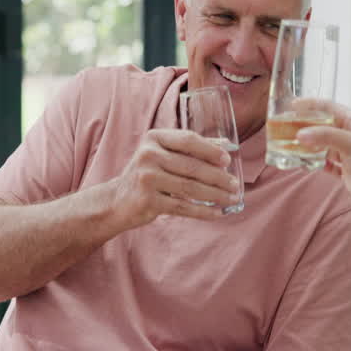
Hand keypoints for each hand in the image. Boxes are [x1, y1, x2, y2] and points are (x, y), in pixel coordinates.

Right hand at [105, 128, 239, 227]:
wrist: (115, 201)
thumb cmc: (146, 175)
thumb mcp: (162, 153)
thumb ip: (190, 147)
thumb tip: (226, 144)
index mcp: (154, 138)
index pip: (188, 140)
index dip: (211, 150)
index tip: (228, 160)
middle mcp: (148, 155)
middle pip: (192, 166)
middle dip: (218, 177)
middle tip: (234, 185)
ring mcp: (147, 178)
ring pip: (190, 187)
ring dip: (215, 195)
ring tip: (230, 199)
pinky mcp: (148, 200)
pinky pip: (182, 207)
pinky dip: (202, 211)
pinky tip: (217, 213)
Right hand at [295, 100, 350, 213]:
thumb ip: (326, 136)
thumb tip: (300, 134)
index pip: (329, 108)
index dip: (311, 105)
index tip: (292, 105)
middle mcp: (349, 135)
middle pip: (322, 126)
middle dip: (305, 126)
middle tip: (286, 127)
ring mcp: (346, 153)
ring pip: (321, 145)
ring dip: (307, 146)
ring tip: (289, 145)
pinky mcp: (343, 170)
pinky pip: (324, 163)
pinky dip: (313, 163)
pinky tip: (302, 163)